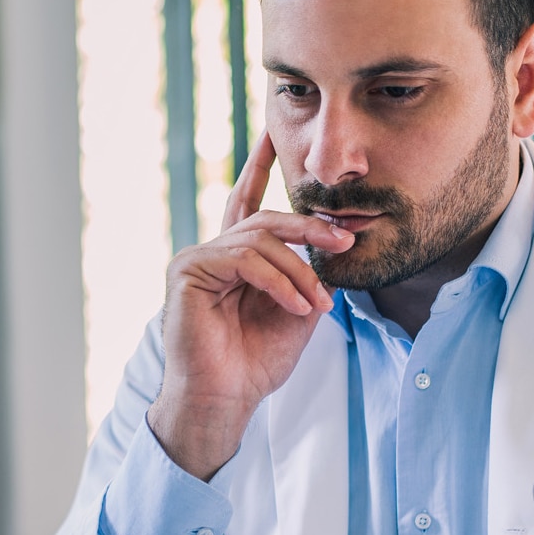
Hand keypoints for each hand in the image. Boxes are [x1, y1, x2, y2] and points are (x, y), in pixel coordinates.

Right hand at [148, 133, 352, 479]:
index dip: (259, 167)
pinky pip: (244, 259)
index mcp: (237, 258)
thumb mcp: (297, 311)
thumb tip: (334, 247)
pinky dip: (278, 281)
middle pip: (268, 220)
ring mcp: (197, 258)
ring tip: (317, 304)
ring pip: (260, 239)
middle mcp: (214, 251)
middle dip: (311, 227)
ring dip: (299, 271)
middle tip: (345, 240)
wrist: (226, 398)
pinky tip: (296, 306)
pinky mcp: (187, 270)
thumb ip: (309, 275)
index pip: (250, 203)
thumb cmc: (256, 362)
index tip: (273, 136)